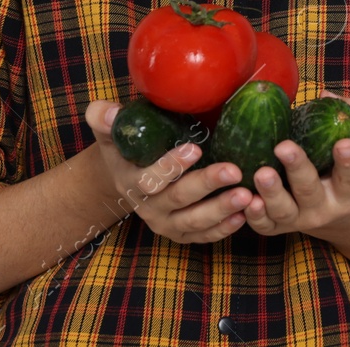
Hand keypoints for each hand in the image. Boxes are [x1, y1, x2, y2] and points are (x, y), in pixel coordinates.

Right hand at [84, 100, 253, 244]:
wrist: (128, 176)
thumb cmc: (126, 146)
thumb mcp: (110, 131)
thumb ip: (103, 117)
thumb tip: (111, 112)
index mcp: (131, 182)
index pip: (150, 180)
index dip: (171, 167)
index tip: (195, 149)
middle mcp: (148, 207)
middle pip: (179, 199)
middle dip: (206, 185)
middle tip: (234, 172)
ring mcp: (166, 223)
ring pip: (194, 221)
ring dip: (221, 210)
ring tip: (246, 196)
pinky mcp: (182, 233)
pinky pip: (202, 236)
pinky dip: (223, 229)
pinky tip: (244, 216)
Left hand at [241, 90, 349, 238]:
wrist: (333, 215)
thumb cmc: (341, 170)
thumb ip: (349, 118)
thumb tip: (326, 95)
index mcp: (347, 190)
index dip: (348, 161)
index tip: (343, 143)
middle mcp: (324, 208)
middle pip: (310, 191)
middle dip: (297, 168)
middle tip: (283, 147)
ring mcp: (299, 219)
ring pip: (283, 210)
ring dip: (271, 192)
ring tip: (261, 173)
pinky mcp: (277, 228)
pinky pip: (264, 226)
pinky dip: (254, 215)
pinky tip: (246, 199)